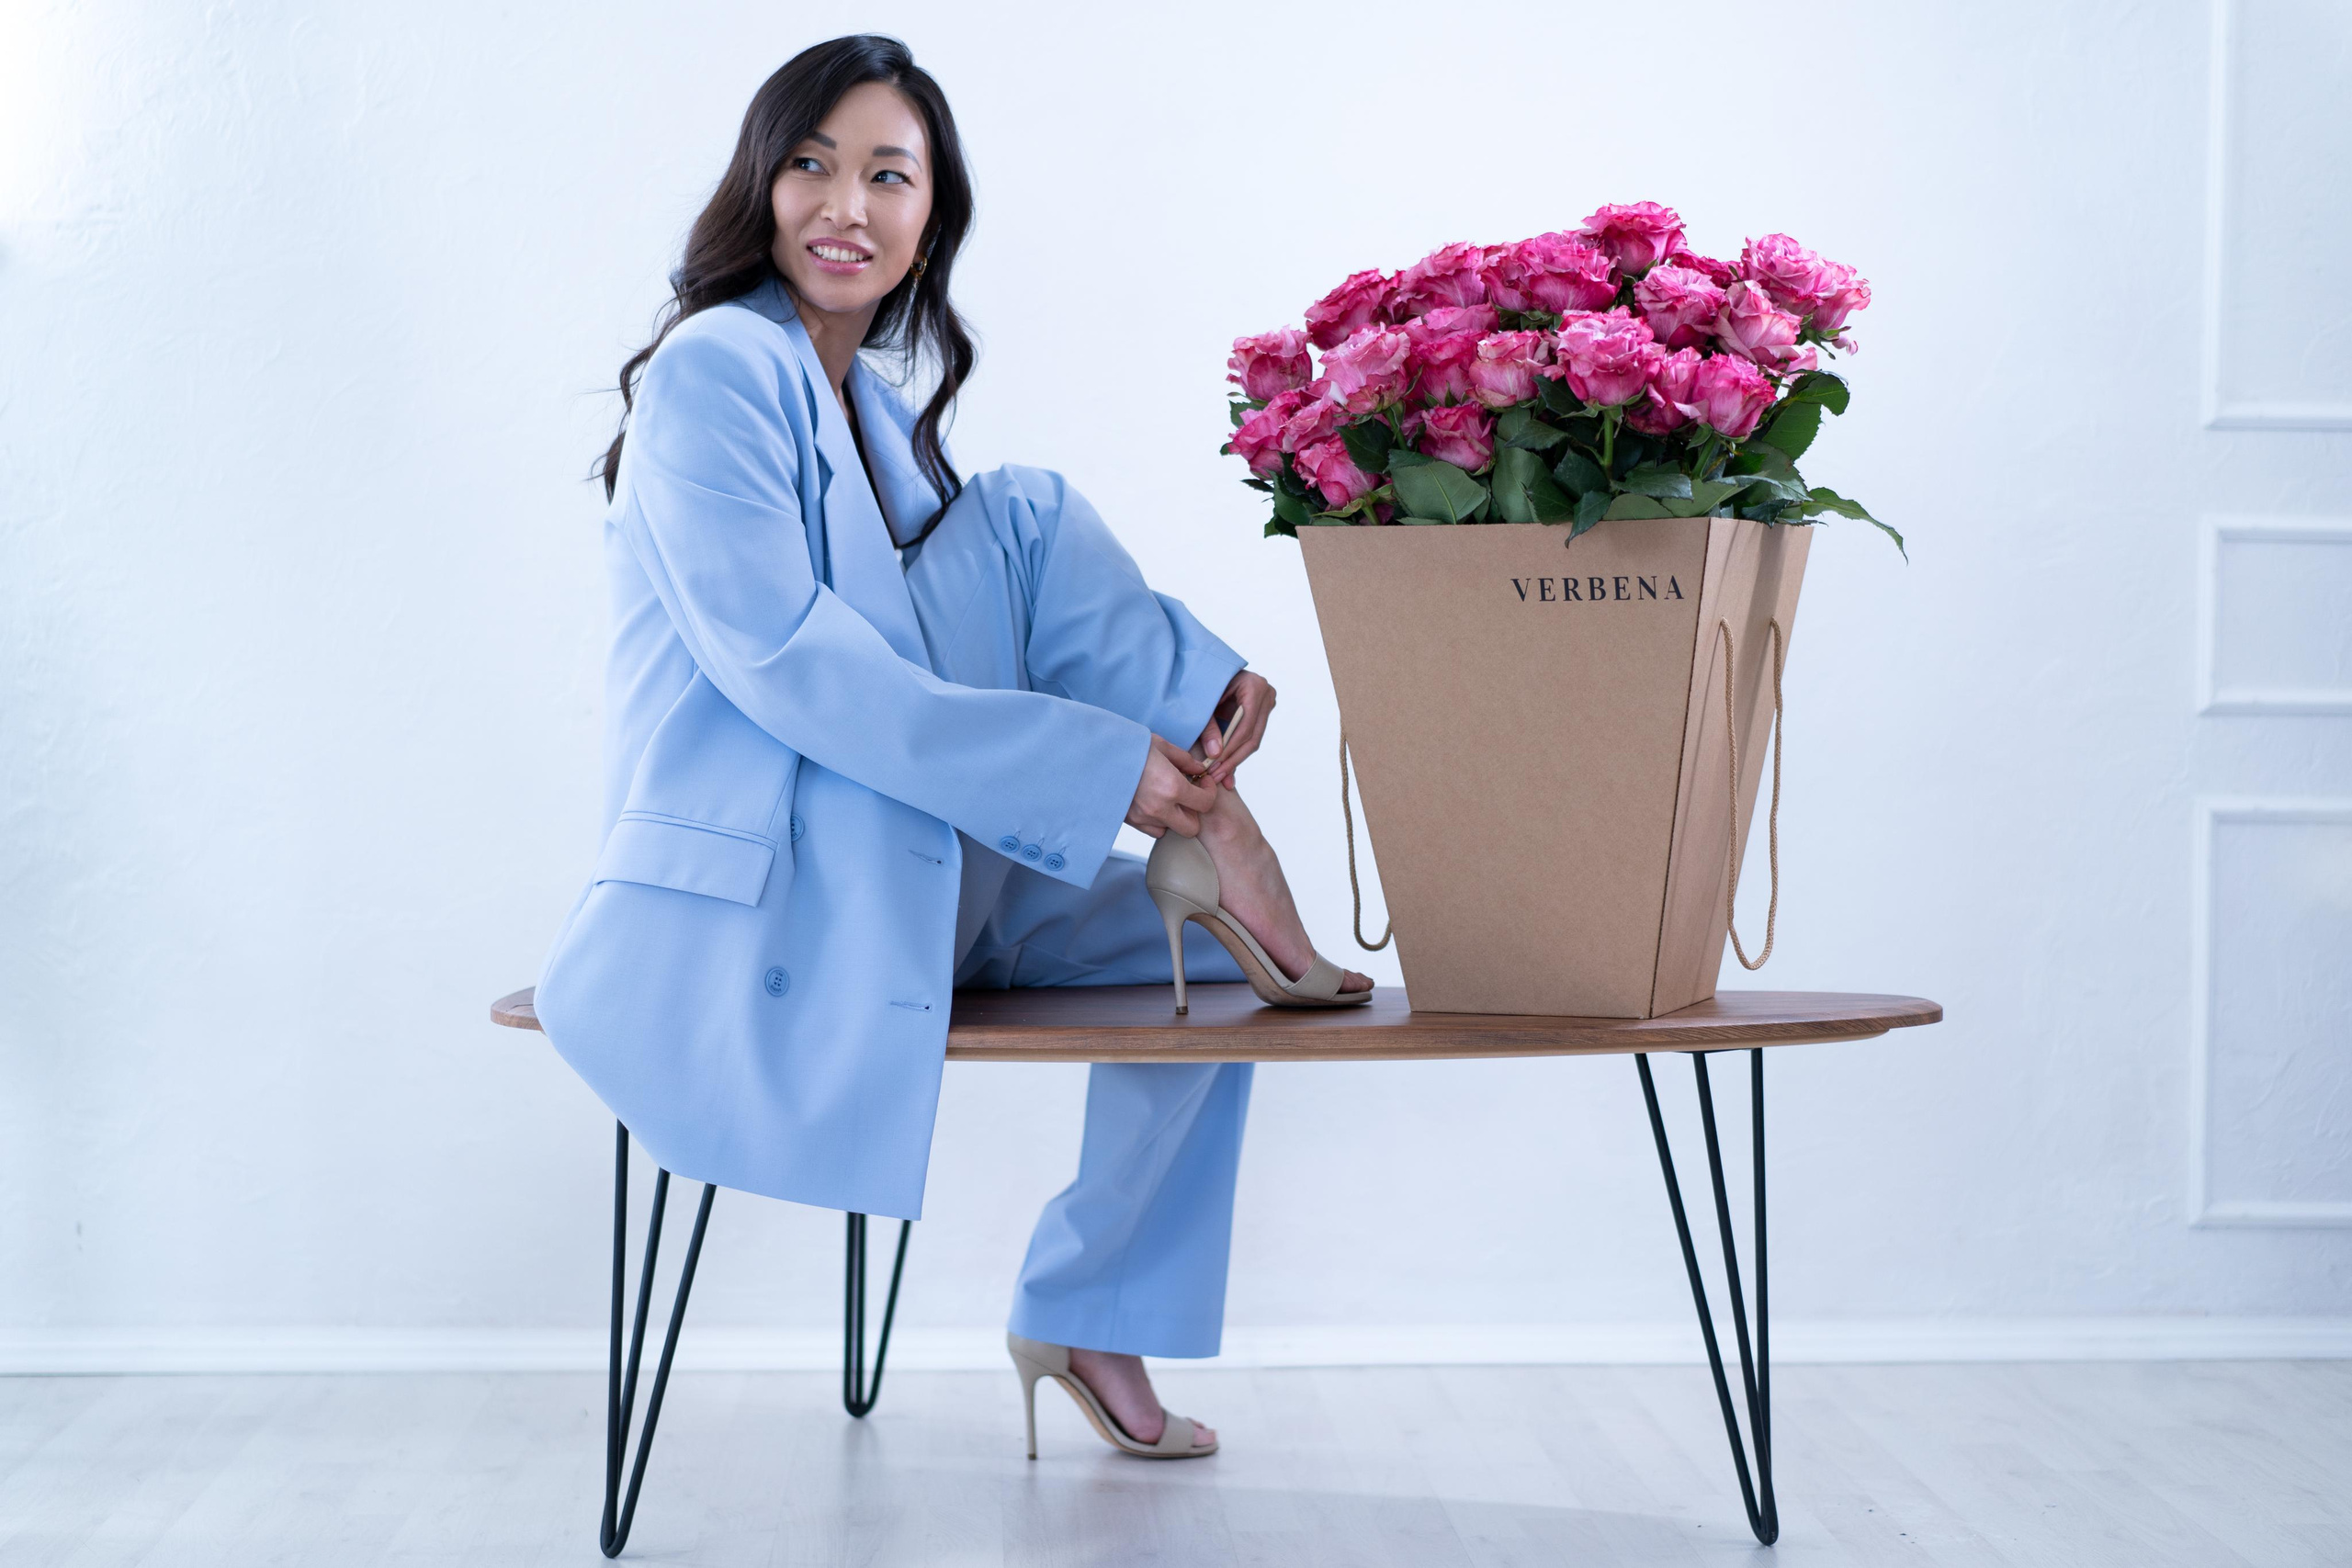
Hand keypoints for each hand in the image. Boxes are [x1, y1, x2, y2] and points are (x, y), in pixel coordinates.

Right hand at [1126, 734, 1220, 837]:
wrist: (1093, 755)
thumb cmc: (1127, 745)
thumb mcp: (1159, 744)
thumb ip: (1184, 759)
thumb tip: (1199, 768)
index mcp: (1171, 787)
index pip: (1205, 803)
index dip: (1210, 793)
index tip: (1203, 782)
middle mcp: (1159, 807)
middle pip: (1192, 828)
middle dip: (1195, 812)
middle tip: (1189, 794)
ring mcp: (1142, 817)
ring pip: (1170, 830)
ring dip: (1174, 817)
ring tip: (1167, 797)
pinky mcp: (1129, 820)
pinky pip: (1151, 829)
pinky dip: (1156, 820)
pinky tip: (1152, 802)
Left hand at [1196, 671, 1275, 788]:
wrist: (1212, 668)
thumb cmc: (1206, 680)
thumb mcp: (1204, 702)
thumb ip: (1208, 727)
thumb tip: (1215, 754)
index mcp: (1254, 687)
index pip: (1245, 726)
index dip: (1231, 749)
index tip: (1215, 765)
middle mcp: (1266, 694)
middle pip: (1253, 736)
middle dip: (1233, 759)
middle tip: (1217, 776)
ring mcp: (1267, 703)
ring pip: (1254, 739)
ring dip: (1236, 759)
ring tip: (1220, 775)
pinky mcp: (1262, 711)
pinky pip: (1251, 736)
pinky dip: (1237, 752)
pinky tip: (1227, 769)